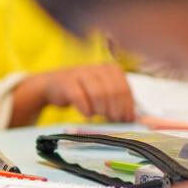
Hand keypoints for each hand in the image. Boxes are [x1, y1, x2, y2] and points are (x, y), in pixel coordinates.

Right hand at [15, 63, 134, 123]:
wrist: (54, 85)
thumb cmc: (84, 91)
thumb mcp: (104, 92)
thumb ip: (118, 101)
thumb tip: (133, 118)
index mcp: (111, 69)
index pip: (125, 89)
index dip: (126, 107)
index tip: (124, 119)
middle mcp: (97, 68)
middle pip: (112, 92)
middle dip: (114, 110)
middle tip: (112, 120)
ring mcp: (81, 73)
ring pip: (98, 95)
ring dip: (100, 110)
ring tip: (98, 116)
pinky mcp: (67, 82)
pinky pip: (80, 98)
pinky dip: (85, 109)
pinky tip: (86, 114)